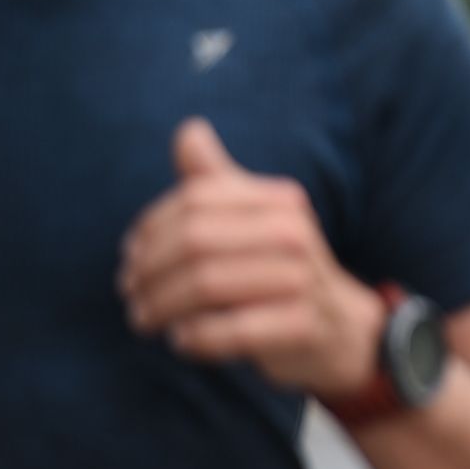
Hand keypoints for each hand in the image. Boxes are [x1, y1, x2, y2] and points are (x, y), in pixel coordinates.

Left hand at [120, 120, 383, 398]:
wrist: (339, 327)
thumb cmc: (279, 269)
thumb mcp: (252, 220)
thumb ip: (217, 180)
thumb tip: (189, 130)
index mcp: (278, 201)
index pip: (195, 200)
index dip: (152, 227)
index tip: (131, 255)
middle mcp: (294, 234)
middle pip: (194, 241)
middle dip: (150, 269)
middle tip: (130, 291)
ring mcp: (302, 280)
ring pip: (206, 285)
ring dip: (161, 306)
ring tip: (143, 319)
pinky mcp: (301, 325)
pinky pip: (231, 330)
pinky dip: (195, 337)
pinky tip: (181, 339)